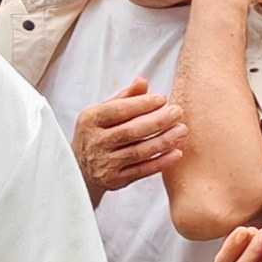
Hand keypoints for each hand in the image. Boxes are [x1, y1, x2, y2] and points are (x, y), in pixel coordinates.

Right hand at [75, 79, 185, 194]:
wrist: (80, 170)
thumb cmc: (97, 134)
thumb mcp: (102, 113)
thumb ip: (124, 98)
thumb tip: (143, 81)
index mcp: (91, 120)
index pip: (119, 110)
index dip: (143, 104)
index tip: (163, 99)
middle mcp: (96, 142)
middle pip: (131, 131)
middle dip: (158, 121)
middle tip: (177, 112)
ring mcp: (105, 163)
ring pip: (139, 152)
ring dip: (163, 141)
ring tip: (182, 130)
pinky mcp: (114, 181)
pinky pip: (142, 171)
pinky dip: (161, 162)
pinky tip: (177, 153)